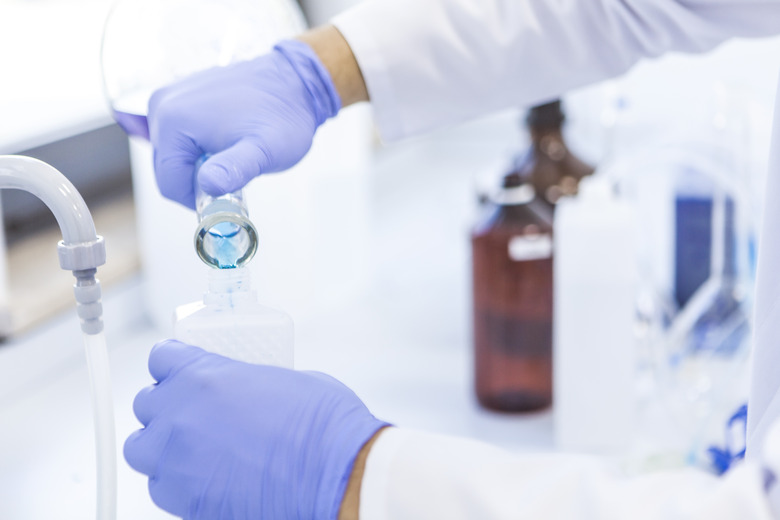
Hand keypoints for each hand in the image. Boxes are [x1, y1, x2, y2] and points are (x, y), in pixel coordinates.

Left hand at [124, 340, 387, 518]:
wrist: (336, 474)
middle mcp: (180, 417)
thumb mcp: (285, 379)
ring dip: (162, 445)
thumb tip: (247, 392)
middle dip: (168, 405)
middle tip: (193, 411)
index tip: (183, 371)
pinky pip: (162, 487)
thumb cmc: (321, 425)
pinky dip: (177, 481)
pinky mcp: (186, 502)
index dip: (174, 364)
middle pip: (146, 403)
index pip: (162, 358)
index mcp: (203, 376)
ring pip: (141, 449)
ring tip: (191, 448)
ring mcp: (178, 463)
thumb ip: (248, 382)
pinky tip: (206, 477)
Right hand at [149, 39, 340, 207]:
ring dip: (199, 164)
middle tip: (233, 173)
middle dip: (198, 180)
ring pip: (173, 155)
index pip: (169, 183)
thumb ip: (234, 169)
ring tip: (232, 154)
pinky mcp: (181, 96)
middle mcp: (163, 105)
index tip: (227, 195)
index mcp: (173, 120)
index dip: (197, 199)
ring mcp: (170, 97)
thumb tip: (208, 184)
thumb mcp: (263, 151)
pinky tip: (224, 141)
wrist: (294, 82)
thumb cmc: (282, 116)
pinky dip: (198, 148)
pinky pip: (179, 137)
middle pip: (167, 169)